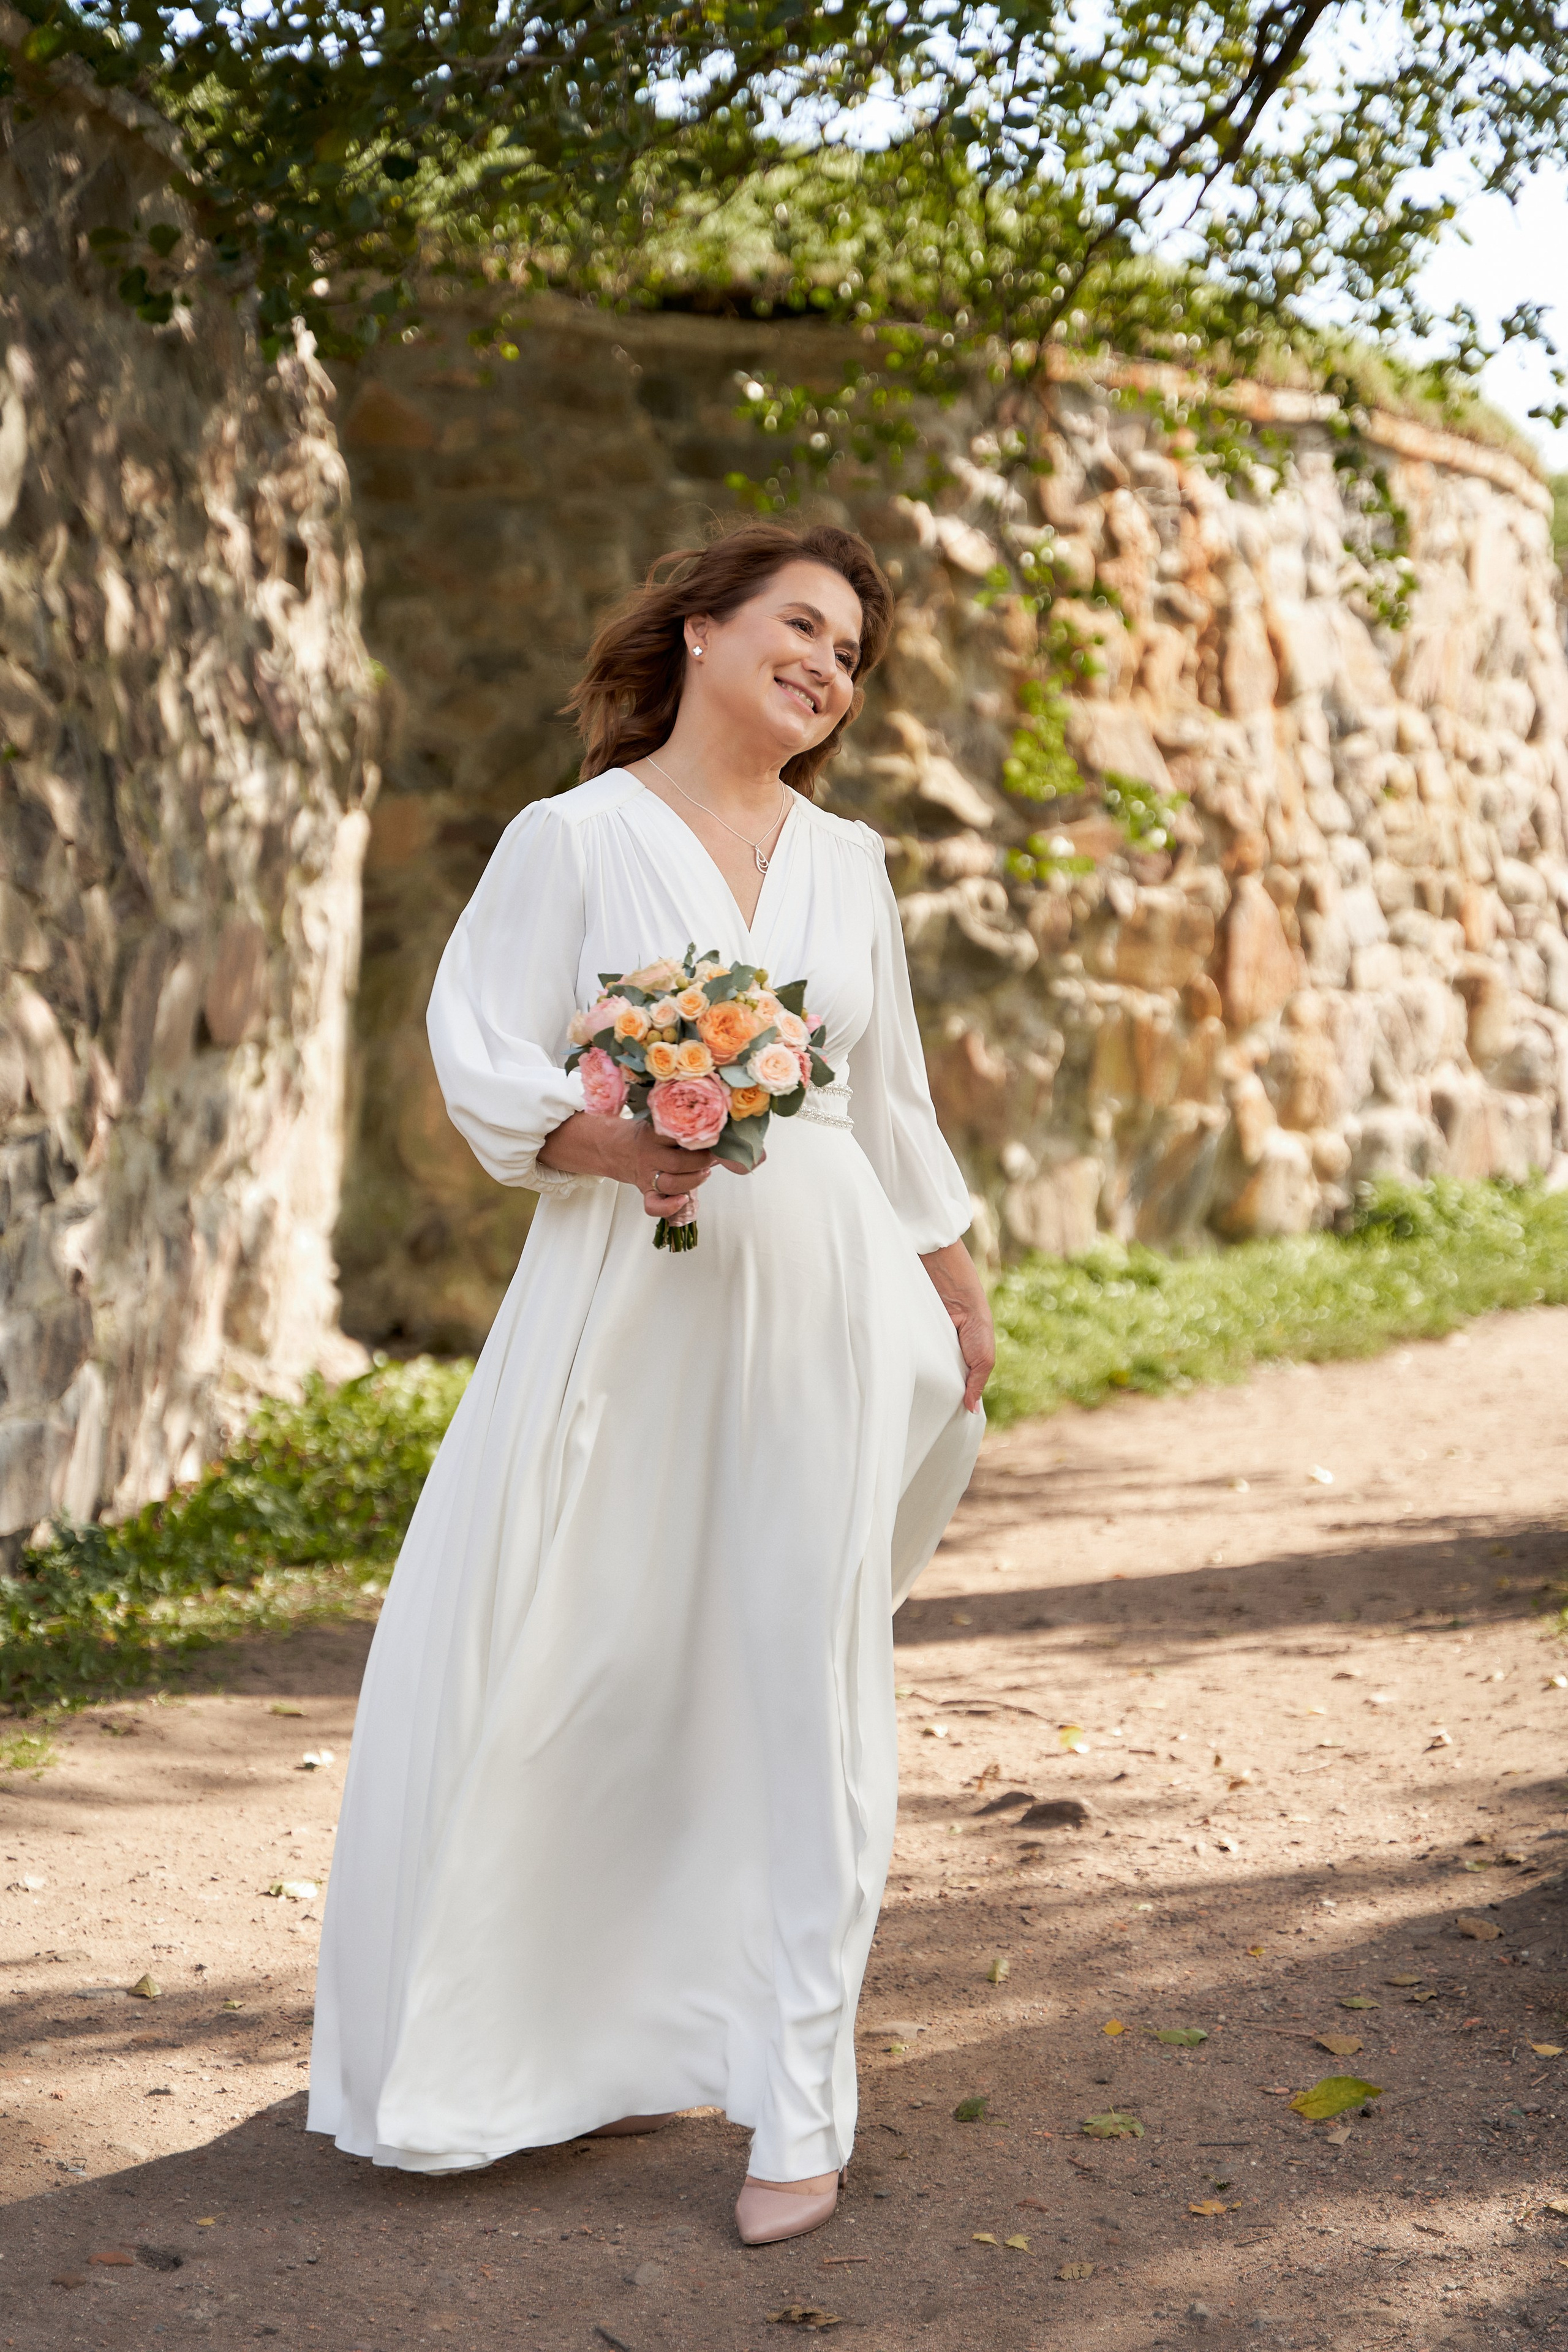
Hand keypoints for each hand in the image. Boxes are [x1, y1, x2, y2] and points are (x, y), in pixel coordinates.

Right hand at [536, 1111, 763, 1221]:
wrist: (601, 1142)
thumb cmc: (643, 1126)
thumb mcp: (656, 1112)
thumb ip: (685, 1113)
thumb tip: (734, 1115)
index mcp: (653, 1126)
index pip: (685, 1130)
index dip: (715, 1139)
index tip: (738, 1142)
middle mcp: (649, 1148)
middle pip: (686, 1159)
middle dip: (707, 1161)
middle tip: (720, 1155)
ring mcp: (645, 1170)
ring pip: (676, 1180)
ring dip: (696, 1179)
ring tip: (704, 1171)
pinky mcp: (644, 1188)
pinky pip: (655, 1205)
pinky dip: (671, 1207)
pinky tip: (683, 1203)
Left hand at [919, 1239, 994, 1413]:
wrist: (957, 1297)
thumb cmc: (976, 1326)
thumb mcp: (984, 1360)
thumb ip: (976, 1385)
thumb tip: (971, 1411)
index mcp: (961, 1367)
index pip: (953, 1390)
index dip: (947, 1403)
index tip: (939, 1421)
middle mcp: (942, 1360)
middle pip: (933, 1384)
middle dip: (929, 1397)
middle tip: (921, 1415)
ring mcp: (927, 1352)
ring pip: (918, 1375)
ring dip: (915, 1383)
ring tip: (907, 1401)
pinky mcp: (914, 1343)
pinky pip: (907, 1360)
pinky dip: (905, 1367)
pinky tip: (899, 1380)